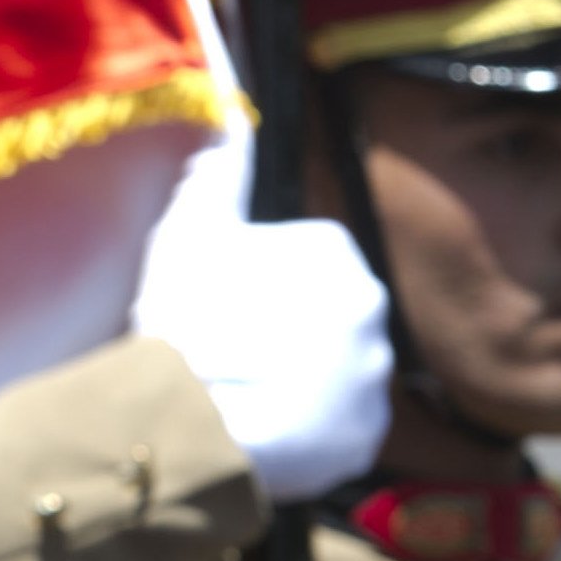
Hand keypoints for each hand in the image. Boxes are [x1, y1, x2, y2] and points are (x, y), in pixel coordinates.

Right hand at [130, 149, 394, 501]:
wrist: (187, 418)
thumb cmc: (187, 314)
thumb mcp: (189, 227)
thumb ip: (216, 170)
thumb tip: (229, 116)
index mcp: (337, 256)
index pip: (306, 257)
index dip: (260, 277)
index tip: (224, 299)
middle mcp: (374, 316)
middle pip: (325, 313)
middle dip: (289, 326)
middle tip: (230, 345)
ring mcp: (373, 384)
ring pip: (334, 371)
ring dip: (300, 377)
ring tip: (241, 390)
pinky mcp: (364, 443)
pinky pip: (337, 427)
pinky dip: (308, 429)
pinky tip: (260, 425)